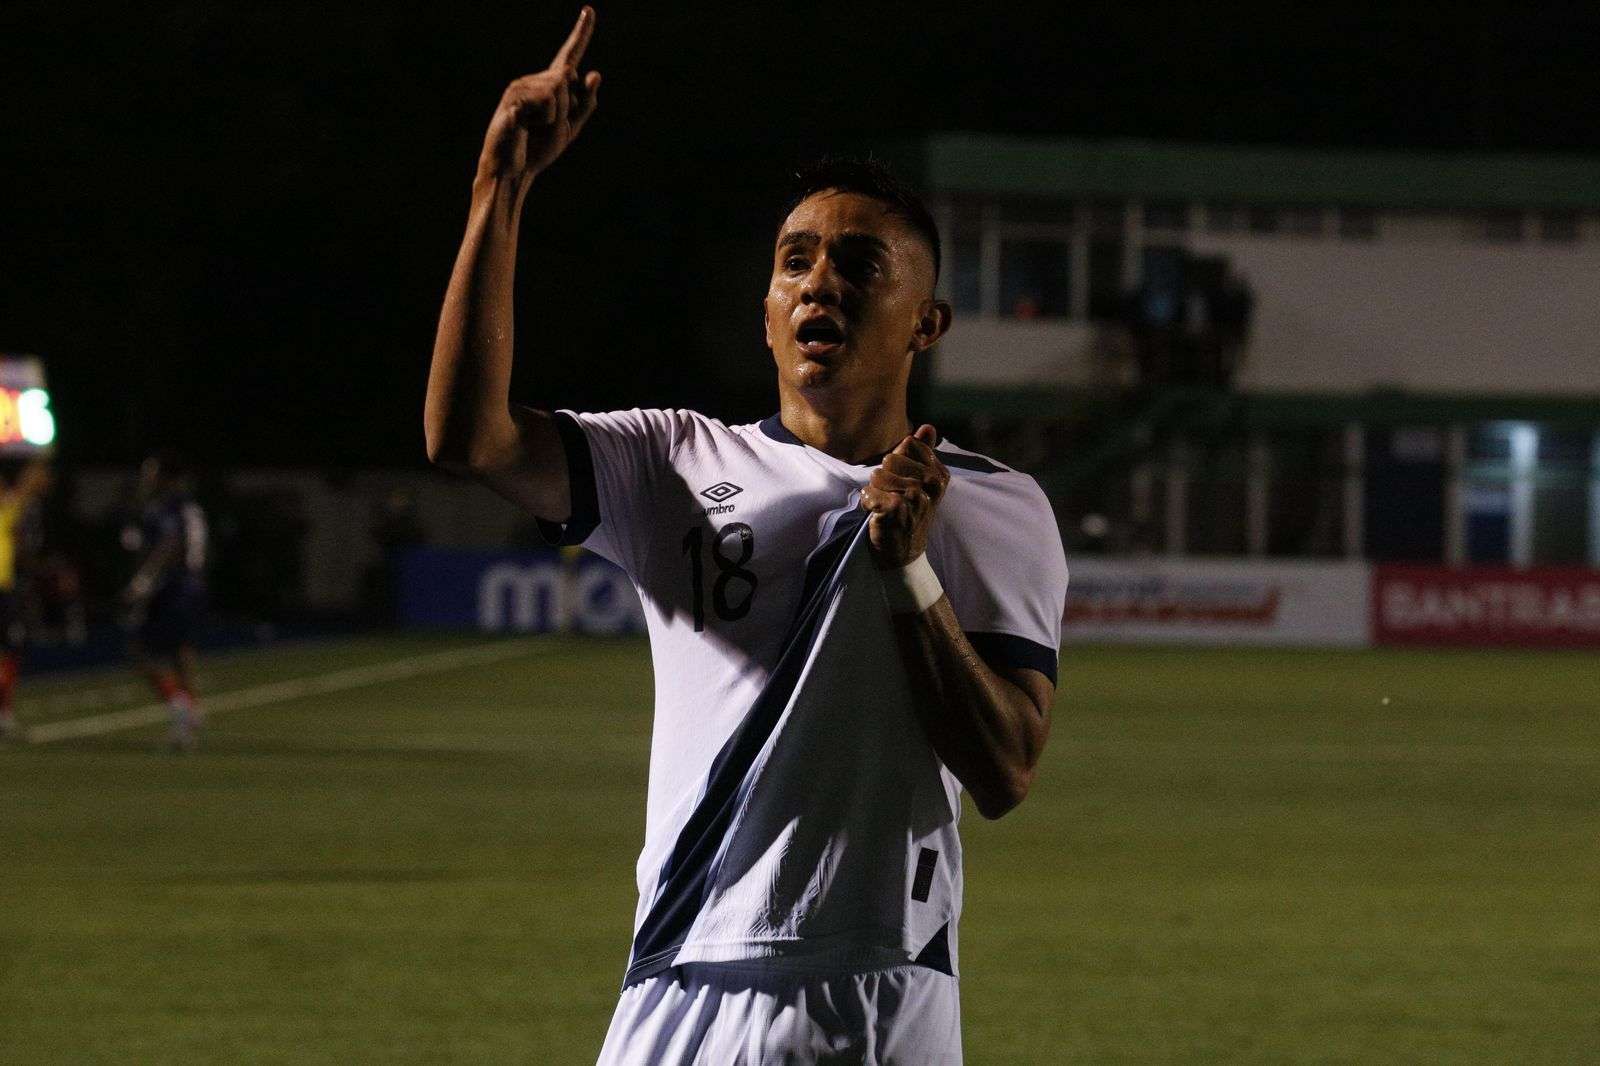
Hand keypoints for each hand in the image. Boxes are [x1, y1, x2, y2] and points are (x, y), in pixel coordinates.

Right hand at [476, 7, 601, 187]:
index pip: (568, 56)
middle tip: (548, 128)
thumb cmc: (538, 149)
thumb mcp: (570, 129)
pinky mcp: (512, 100)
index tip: (589, 10)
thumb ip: (585, 104)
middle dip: (568, 109)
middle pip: (567, 79)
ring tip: (535, 129)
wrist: (513, 171)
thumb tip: (594, 74)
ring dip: (555, 118)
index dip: (580, 33)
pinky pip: (544, 105)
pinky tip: (524, 128)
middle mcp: (533, 80)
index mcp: (549, 86)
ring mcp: (520, 88)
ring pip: (557, 90)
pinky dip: (543, 122)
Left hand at [861, 424, 948, 567]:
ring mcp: (916, 496)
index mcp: (939, 473)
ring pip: (878, 475)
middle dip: (883, 477)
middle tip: (891, 497)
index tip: (902, 481)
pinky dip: (867, 503)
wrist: (903, 550)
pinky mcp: (898, 508)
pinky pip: (869, 492)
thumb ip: (923, 452)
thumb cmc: (909, 511)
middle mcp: (932, 483)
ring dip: (875, 492)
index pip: (908, 444)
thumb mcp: (919, 480)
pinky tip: (877, 514)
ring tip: (885, 507)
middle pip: (890, 459)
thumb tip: (929, 426)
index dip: (897, 461)